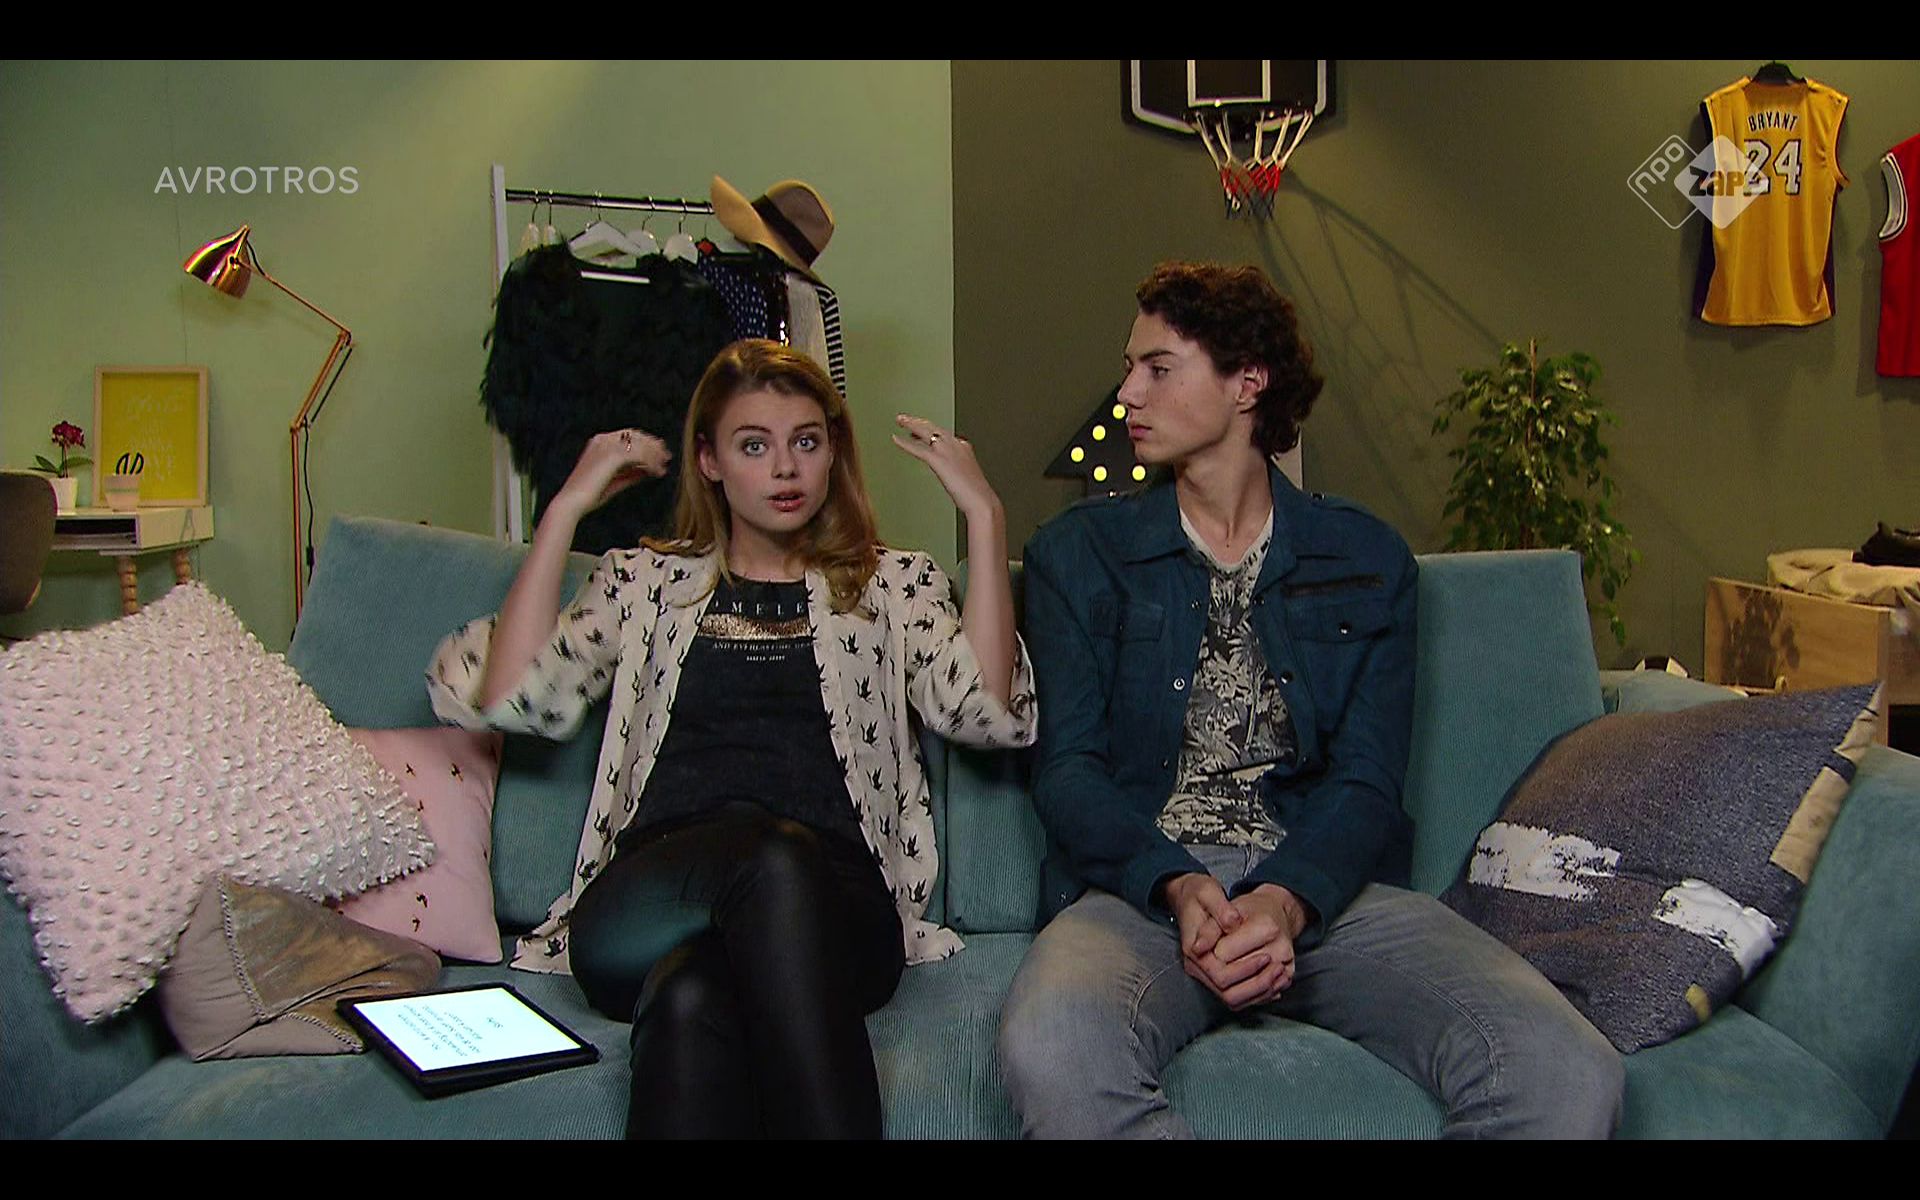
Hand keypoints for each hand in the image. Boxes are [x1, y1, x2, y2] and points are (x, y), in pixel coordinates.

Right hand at [550, 429, 671, 523]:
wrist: (572, 502)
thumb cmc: (589, 496)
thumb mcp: (615, 481)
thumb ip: (631, 473)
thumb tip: (649, 470)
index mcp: (599, 442)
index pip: (628, 435)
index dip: (645, 442)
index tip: (659, 452)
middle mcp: (603, 440)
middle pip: (636, 436)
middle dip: (653, 446)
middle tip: (667, 457)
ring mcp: (607, 446)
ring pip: (640, 445)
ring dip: (654, 455)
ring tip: (664, 467)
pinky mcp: (613, 456)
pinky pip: (640, 456)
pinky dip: (651, 464)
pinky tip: (657, 474)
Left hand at [891, 415, 1001, 522]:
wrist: (981, 500)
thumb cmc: (977, 494)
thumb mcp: (967, 477)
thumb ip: (956, 471)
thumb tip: (951, 475)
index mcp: (963, 447)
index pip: (943, 434)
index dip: (930, 430)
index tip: (919, 430)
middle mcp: (955, 445)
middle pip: (933, 428)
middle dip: (918, 421)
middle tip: (905, 418)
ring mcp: (946, 451)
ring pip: (926, 431)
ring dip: (911, 424)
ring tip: (900, 419)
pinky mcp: (938, 460)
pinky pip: (918, 449)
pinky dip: (905, 443)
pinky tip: (896, 438)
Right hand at [1164, 873, 1270, 1005]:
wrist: (1188, 898)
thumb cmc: (1198, 894)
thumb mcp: (1208, 892)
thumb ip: (1221, 910)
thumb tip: (1232, 923)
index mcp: (1194, 949)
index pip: (1221, 975)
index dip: (1247, 969)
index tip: (1268, 956)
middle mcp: (1196, 966)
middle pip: (1228, 994)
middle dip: (1257, 984)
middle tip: (1279, 968)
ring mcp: (1204, 974)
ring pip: (1233, 1000)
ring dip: (1259, 992)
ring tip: (1280, 976)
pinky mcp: (1214, 976)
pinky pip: (1237, 996)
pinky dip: (1257, 993)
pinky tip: (1274, 982)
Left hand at [1206, 885, 1306, 1009]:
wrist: (1276, 913)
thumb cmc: (1250, 909)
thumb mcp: (1226, 908)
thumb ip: (1209, 929)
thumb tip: (1196, 949)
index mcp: (1266, 928)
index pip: (1224, 955)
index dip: (1210, 954)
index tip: (1209, 947)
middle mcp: (1280, 949)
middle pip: (1237, 977)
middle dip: (1218, 974)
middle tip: (1214, 963)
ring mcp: (1285, 966)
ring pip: (1249, 994)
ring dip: (1230, 989)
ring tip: (1221, 975)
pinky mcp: (1287, 977)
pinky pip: (1262, 997)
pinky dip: (1246, 996)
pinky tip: (1236, 984)